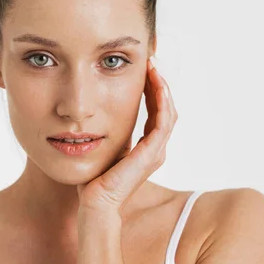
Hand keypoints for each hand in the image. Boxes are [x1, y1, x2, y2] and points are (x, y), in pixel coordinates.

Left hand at [76, 58, 177, 213]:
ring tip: (153, 65)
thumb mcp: (103, 147)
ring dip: (162, 86)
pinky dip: (162, 99)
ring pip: (168, 110)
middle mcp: (156, 148)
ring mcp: (157, 151)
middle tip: (151, 59)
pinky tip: (155, 82)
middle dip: (159, 82)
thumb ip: (107, 131)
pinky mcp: (153, 153)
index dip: (152, 88)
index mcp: (147, 147)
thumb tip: (94, 112)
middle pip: (166, 107)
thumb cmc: (94, 180)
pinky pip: (164, 119)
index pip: (156, 111)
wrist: (96, 203)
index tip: (143, 67)